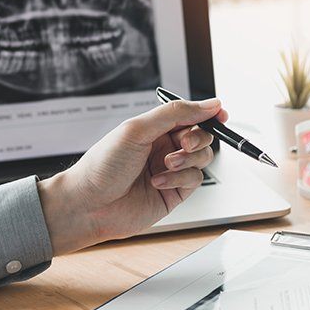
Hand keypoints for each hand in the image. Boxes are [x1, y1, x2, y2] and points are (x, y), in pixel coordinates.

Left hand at [37, 99, 227, 254]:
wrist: (89, 205)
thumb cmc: (103, 165)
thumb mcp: (138, 129)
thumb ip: (176, 114)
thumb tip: (208, 104)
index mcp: (155, 128)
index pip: (190, 115)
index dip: (208, 113)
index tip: (220, 114)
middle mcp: (165, 147)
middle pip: (201, 135)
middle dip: (197, 138)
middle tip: (183, 144)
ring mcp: (171, 170)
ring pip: (203, 158)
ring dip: (188, 159)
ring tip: (166, 164)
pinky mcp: (175, 192)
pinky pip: (195, 179)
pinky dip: (180, 178)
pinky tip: (158, 182)